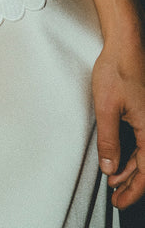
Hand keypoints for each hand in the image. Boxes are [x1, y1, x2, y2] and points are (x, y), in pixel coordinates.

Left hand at [92, 35, 144, 208]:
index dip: (133, 191)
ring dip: (130, 170)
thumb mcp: (106, 108)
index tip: (119, 201)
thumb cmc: (117, 70)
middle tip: (116, 197)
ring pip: (144, 155)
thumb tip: (110, 168)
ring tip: (114, 181)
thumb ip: (109, 140)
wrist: (124, 45)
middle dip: (131, 185)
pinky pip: (142, 142)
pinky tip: (118, 159)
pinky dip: (131, 155)